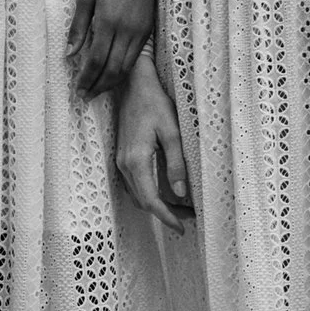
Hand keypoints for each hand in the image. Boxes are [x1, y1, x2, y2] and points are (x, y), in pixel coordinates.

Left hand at [68, 0, 163, 96]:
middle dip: (98, 87)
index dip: (87, 79)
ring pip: (126, 68)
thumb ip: (77, 27)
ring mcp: (139, 32)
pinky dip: (123, 71)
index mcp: (107, 21)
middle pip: (113, 70)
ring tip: (97, 89)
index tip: (78, 90)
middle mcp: (126, 30)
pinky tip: (112, 74)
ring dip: (111, 83)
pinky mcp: (148, 32)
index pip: (96, 60)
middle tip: (86, 96)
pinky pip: (135, 59)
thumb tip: (69, 54)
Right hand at [114, 54, 193, 231]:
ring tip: (181, 208)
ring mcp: (120, 161)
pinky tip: (164, 191)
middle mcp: (124, 164)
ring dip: (157, 205)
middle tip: (189, 217)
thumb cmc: (154, 103)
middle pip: (143, 202)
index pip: (151, 201)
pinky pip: (133, 184)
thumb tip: (180, 194)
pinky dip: (148, 194)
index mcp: (136, 161)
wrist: (133, 83)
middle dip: (165, 214)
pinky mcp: (122, 156)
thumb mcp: (172, 132)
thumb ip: (176, 164)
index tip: (182, 227)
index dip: (167, 217)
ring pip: (137, 195)